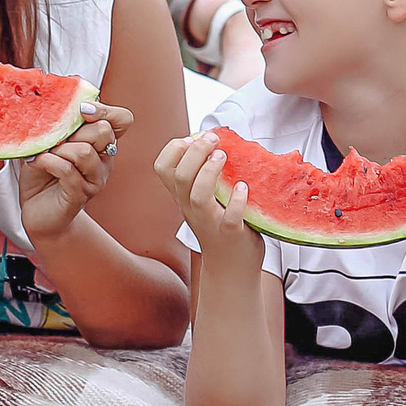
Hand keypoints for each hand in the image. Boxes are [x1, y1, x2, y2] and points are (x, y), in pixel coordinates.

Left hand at [19, 102, 127, 243]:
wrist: (38, 213)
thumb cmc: (43, 177)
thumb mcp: (49, 143)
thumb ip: (56, 125)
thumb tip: (48, 103)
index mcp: (100, 143)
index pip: (122, 120)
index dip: (106, 110)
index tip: (82, 110)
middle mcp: (104, 160)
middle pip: (103, 131)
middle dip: (74, 130)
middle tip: (54, 138)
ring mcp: (95, 178)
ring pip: (84, 152)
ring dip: (58, 149)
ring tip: (43, 154)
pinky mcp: (81, 193)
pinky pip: (67, 170)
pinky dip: (47, 162)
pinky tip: (36, 162)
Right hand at [154, 132, 259, 256]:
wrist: (230, 268)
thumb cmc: (219, 227)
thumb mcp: (203, 200)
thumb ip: (203, 175)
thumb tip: (212, 141)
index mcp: (183, 197)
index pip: (163, 168)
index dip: (174, 148)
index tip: (193, 138)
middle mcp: (191, 208)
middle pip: (180, 177)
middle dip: (194, 152)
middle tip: (212, 139)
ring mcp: (210, 222)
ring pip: (198, 196)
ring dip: (210, 172)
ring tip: (222, 156)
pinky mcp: (231, 233)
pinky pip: (230, 217)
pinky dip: (236, 201)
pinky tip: (243, 188)